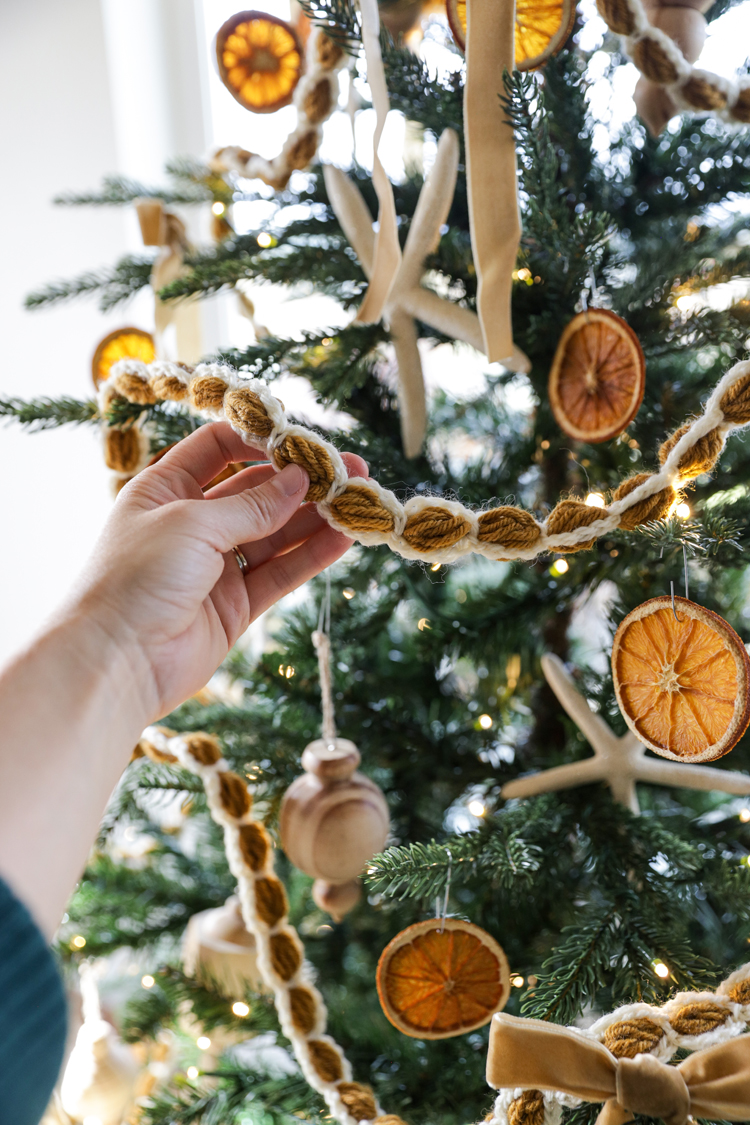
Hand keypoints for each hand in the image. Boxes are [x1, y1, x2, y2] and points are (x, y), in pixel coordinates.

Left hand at [70, 423, 366, 720]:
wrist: (116, 661)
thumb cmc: (136, 577)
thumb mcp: (192, 524)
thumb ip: (252, 505)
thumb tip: (299, 479)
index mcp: (165, 490)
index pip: (217, 449)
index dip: (259, 440)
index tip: (303, 439)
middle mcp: (191, 524)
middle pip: (256, 492)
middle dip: (302, 481)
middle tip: (350, 471)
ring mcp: (215, 566)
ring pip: (275, 533)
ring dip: (315, 517)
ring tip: (358, 501)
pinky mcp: (235, 606)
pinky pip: (280, 572)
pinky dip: (311, 555)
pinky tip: (343, 538)